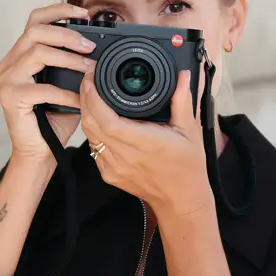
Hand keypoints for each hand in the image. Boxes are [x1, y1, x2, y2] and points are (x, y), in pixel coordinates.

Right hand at [0, 3, 97, 162]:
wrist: (40, 152)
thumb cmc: (55, 118)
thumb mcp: (67, 83)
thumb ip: (74, 63)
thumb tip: (99, 45)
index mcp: (20, 55)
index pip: (35, 20)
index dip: (59, 11)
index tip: (84, 13)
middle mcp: (9, 64)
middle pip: (35, 31)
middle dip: (67, 34)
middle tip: (90, 46)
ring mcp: (6, 80)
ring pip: (36, 52)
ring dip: (68, 59)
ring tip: (88, 68)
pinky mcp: (10, 98)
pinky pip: (41, 88)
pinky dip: (65, 93)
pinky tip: (79, 100)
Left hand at [80, 68, 215, 218]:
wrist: (181, 200)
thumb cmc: (188, 167)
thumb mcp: (190, 130)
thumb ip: (182, 100)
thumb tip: (182, 75)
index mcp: (144, 143)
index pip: (107, 121)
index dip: (93, 99)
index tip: (92, 80)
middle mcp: (125, 157)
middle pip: (91, 125)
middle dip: (85, 99)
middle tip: (89, 81)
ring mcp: (114, 167)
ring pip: (89, 136)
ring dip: (86, 114)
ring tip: (92, 95)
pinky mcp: (109, 174)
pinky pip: (93, 148)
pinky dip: (93, 131)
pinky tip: (98, 119)